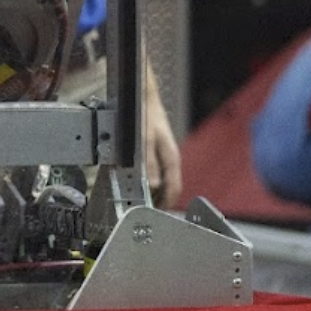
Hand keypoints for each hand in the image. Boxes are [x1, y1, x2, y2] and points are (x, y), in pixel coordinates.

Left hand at [143, 89, 182, 206]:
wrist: (143, 97)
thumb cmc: (145, 115)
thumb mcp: (144, 141)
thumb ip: (148, 164)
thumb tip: (152, 186)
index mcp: (171, 158)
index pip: (174, 188)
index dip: (166, 203)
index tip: (156, 213)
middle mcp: (169, 158)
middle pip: (168, 187)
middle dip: (159, 199)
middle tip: (145, 210)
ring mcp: (163, 154)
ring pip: (161, 179)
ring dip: (152, 190)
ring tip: (140, 199)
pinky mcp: (156, 150)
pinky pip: (154, 170)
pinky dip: (147, 178)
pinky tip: (135, 180)